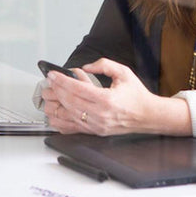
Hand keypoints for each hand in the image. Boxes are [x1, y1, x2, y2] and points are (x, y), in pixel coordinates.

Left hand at [40, 58, 191, 135]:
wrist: (147, 115)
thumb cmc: (136, 95)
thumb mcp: (123, 73)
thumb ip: (104, 65)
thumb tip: (86, 67)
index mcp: (106, 99)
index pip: (77, 89)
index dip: (62, 81)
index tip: (53, 75)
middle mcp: (100, 114)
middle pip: (69, 102)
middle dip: (55, 91)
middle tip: (47, 83)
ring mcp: (96, 125)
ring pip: (68, 116)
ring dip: (54, 106)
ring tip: (47, 96)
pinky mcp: (95, 131)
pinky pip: (72, 128)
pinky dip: (60, 121)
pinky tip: (53, 114)